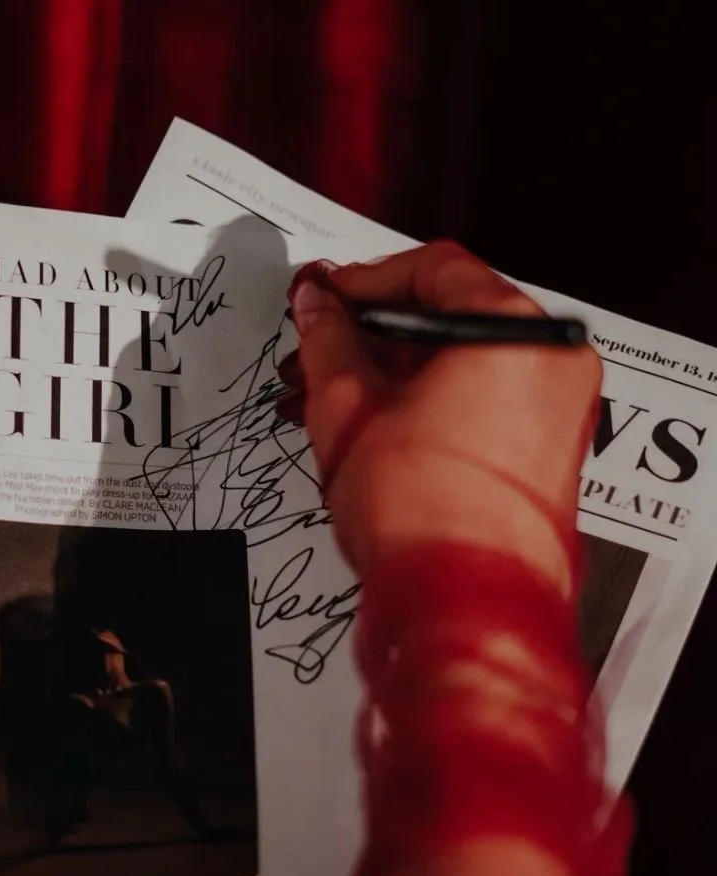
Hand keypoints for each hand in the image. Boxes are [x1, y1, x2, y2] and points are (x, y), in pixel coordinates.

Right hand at [283, 242, 601, 594]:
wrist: (464, 607)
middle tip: (317, 348)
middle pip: (451, 316)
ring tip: (324, 400)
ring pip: (462, 366)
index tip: (324, 301)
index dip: (365, 281)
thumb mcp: (347, 408)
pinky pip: (482, 404)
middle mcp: (551, 361)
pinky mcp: (547, 456)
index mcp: (514, 329)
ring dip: (390, 375)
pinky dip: (426, 407)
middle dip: (372, 334)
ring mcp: (557, 411)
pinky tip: (368, 428)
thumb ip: (329, 341)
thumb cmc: (423, 513)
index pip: (434, 268)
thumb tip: (319, 308)